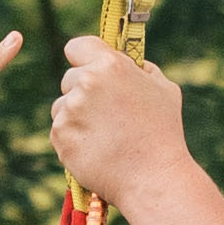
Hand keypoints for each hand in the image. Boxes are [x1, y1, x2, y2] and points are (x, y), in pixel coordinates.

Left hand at [47, 32, 195, 215]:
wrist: (152, 177)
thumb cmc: (163, 133)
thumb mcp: (164, 88)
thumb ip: (141, 68)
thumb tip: (128, 61)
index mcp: (110, 65)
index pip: (77, 46)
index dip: (83, 58)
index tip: (89, 69)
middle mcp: (86, 83)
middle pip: (69, 79)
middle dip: (82, 92)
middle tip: (107, 114)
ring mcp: (70, 110)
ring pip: (62, 106)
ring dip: (76, 117)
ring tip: (105, 135)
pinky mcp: (60, 135)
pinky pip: (60, 130)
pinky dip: (73, 139)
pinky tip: (96, 148)